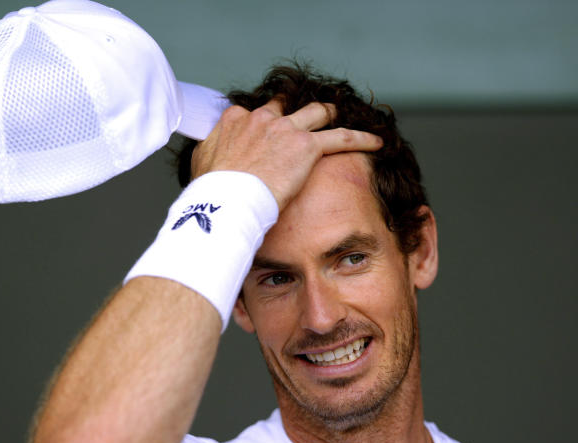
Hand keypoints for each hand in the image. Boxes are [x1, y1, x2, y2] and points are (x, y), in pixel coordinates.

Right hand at [190, 100, 382, 210]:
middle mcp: (262, 118)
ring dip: (328, 114)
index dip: (264, 124)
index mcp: (235, 120)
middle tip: (305, 120)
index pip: (255, 114)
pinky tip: (376, 142)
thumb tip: (210, 155)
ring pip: (317, 112)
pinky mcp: (306, 146)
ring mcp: (286, 129)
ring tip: (339, 117)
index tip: (268, 135)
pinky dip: (361, 138)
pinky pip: (341, 137)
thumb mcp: (201, 164)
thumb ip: (209, 152)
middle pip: (285, 106)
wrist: (226, 200)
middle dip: (295, 112)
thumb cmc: (210, 190)